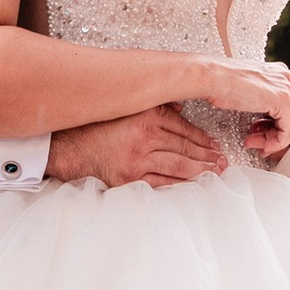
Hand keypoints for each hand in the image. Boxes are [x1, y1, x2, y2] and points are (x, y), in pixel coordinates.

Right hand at [45, 108, 227, 188]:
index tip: (214, 144)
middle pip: (185, 147)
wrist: (66, 149)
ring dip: (201, 170)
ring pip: (179, 166)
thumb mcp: (124, 106)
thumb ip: (153, 105)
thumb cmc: (93, 127)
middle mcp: (144, 136)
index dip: (202, 137)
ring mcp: (138, 160)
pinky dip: (181, 184)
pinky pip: (163, 183)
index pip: (183, 127)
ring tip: (216, 172)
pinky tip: (194, 184)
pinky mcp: (130, 179)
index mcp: (144, 115)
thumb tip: (180, 107)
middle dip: (207, 155)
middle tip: (222, 160)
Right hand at [200, 57, 289, 154]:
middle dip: (284, 134)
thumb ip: (267, 101)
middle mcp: (289, 78)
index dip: (288, 124)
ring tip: (260, 147)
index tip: (272, 136)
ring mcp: (287, 87)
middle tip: (266, 145)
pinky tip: (263, 146)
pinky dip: (278, 142)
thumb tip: (273, 120)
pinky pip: (289, 129)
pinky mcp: (282, 99)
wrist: (211, 77)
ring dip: (278, 141)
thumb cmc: (223, 84)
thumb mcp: (252, 91)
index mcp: (283, 74)